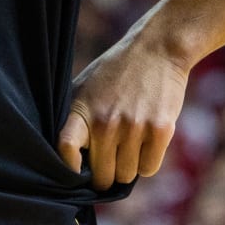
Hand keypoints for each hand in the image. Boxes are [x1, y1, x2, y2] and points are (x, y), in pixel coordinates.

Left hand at [57, 31, 188, 190]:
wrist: (156, 48)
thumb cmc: (117, 70)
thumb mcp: (87, 86)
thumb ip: (75, 118)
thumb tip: (67, 157)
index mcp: (83, 108)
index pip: (66, 147)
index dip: (69, 168)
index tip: (76, 172)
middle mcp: (106, 121)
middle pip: (102, 176)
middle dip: (106, 171)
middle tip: (111, 154)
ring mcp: (133, 127)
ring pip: (126, 176)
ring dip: (128, 164)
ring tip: (130, 138)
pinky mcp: (159, 130)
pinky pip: (148, 169)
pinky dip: (147, 160)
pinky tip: (146, 138)